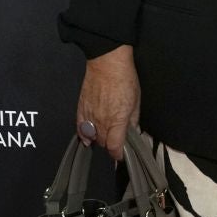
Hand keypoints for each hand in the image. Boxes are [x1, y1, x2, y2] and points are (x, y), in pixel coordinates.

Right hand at [77, 45, 140, 161]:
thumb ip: (133, 120)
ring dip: (100, 138)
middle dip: (111, 144)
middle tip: (117, 139)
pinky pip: (80, 128)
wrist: (107, 63)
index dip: (118, 154)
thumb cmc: (124, 79)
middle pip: (104, 143)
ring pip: (93, 137)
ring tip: (106, 134)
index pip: (115, 147)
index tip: (121, 154)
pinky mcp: (81, 109)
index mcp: (117, 121)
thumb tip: (133, 131)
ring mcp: (89, 116)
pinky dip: (84, 134)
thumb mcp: (136, 101)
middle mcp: (102, 121)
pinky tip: (88, 137)